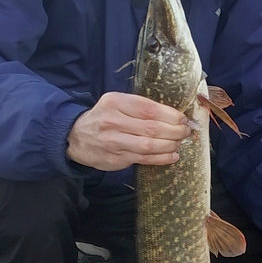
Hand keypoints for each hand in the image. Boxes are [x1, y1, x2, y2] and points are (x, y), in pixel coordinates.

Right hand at [66, 91, 190, 170]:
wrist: (75, 137)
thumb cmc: (104, 117)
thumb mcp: (116, 103)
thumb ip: (139, 106)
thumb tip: (173, 114)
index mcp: (115, 102)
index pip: (148, 109)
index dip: (170, 115)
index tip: (182, 118)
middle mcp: (112, 122)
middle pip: (151, 128)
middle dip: (174, 130)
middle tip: (186, 131)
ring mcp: (113, 142)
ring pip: (149, 145)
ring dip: (170, 145)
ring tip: (179, 142)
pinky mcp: (115, 159)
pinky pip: (144, 159)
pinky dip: (162, 158)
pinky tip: (172, 155)